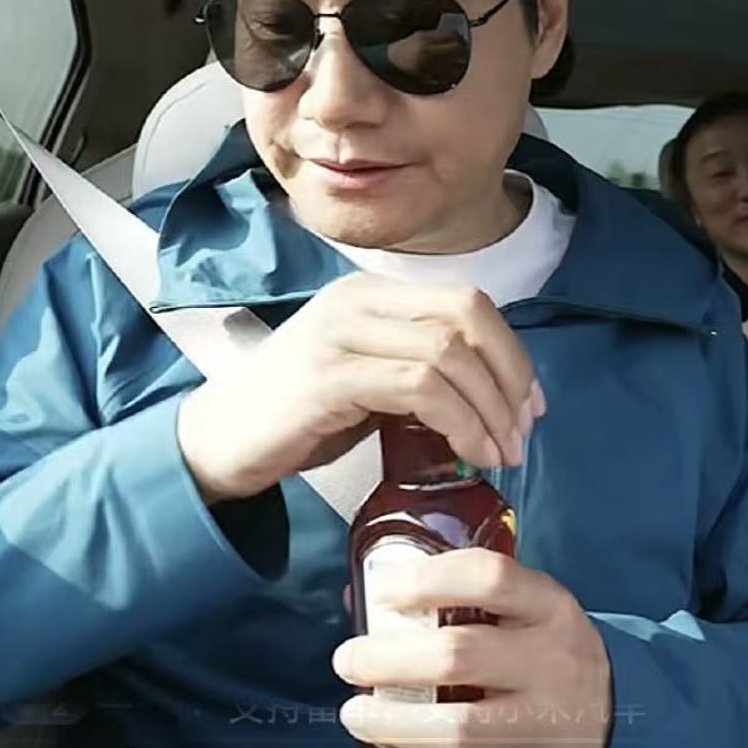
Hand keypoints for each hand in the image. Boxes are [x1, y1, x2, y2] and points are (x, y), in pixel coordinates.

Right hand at [177, 274, 541, 503]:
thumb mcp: (369, 383)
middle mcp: (357, 300)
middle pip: (467, 316)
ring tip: (501, 453)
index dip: (510, 351)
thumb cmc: (298, 417)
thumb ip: (420, 373)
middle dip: (509, 377)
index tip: (529, 404)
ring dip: (489, 409)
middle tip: (522, 431)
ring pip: (448, 353)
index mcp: (371, 294)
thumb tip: (492, 398)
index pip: (466, 301)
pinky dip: (459, 423)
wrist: (218, 443)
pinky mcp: (329, 376)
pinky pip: (419, 388)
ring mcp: (340, 334)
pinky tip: (469, 454)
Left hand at [332, 548, 612, 747]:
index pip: (489, 578)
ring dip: (393, 723)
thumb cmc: (546, 649)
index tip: (383, 590)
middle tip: (347, 661)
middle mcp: (553, 662)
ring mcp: (549, 725)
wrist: (621, 712)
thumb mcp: (527, 608)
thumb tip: (365, 599)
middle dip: (386, 661)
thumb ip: (463, 598)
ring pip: (458, 729)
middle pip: (458, 657)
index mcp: (550, 608)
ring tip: (357, 714)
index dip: (428, 580)